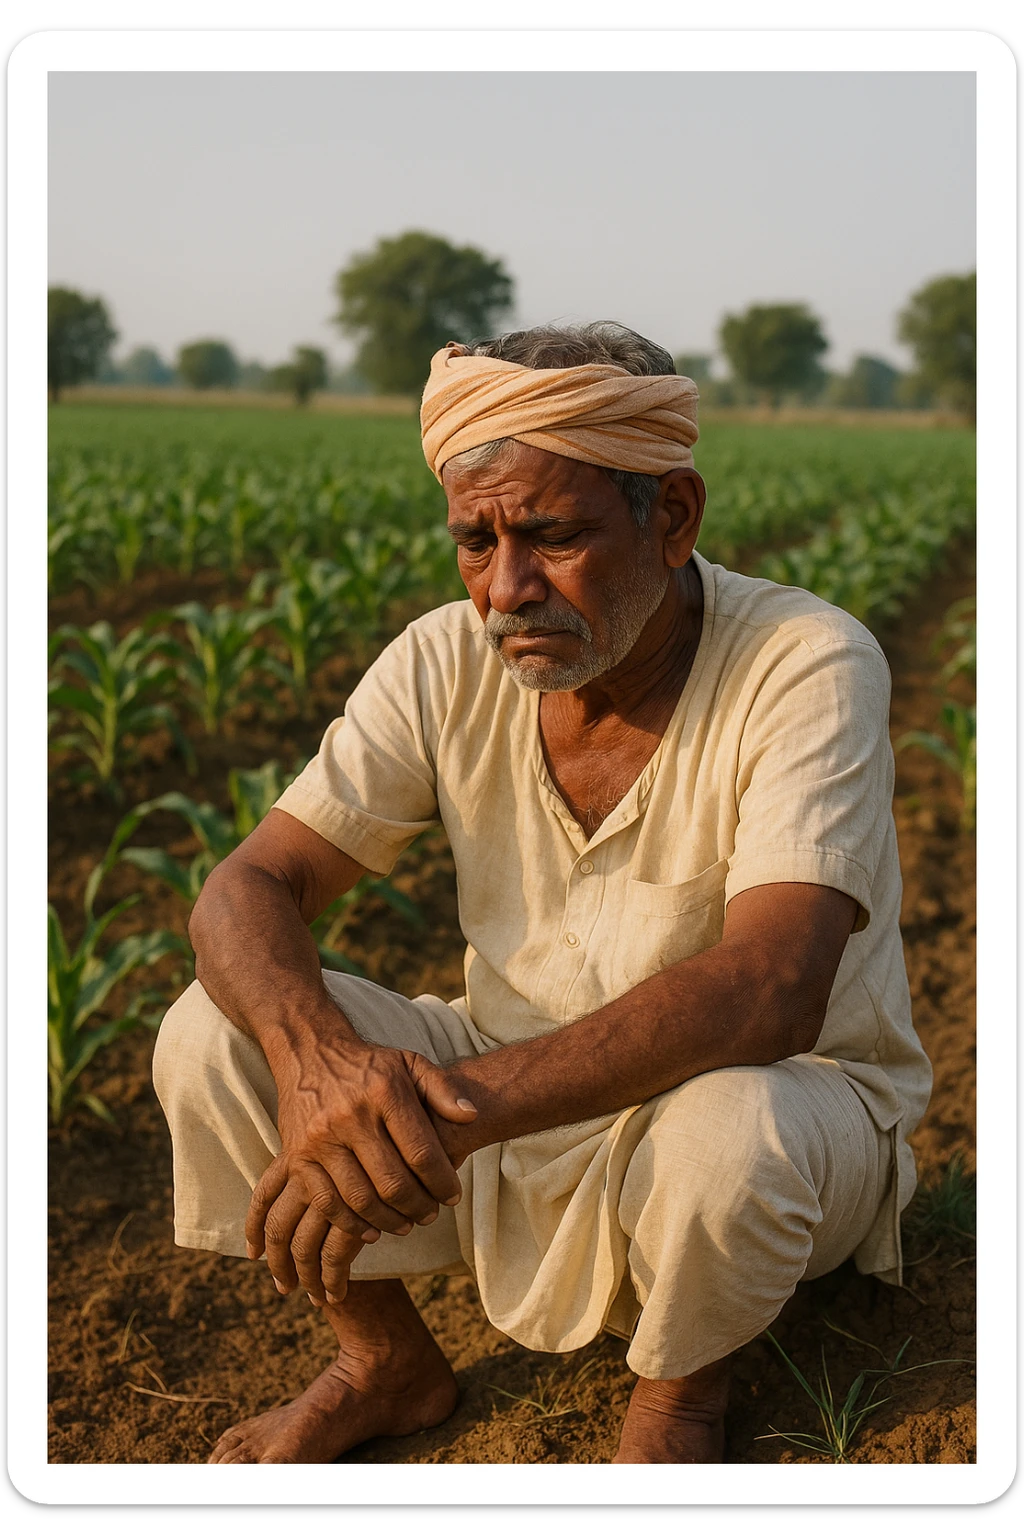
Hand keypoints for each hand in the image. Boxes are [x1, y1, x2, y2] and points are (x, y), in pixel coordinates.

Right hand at [245, 1037, 477, 1302]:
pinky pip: (327, 1202)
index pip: (421, 1152)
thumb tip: (471, 1116)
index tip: (453, 1196)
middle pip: (392, 1182)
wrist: (309, 1052)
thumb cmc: (368, 1065)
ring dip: (389, 1220)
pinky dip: (351, 1223)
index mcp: (384, 1093)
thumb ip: (442, 1089)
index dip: (442, 1182)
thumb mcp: (409, 1063)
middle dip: (419, 1207)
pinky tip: (371, 1229)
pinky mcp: (296, 1157)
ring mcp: (320, 1139)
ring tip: (407, 1224)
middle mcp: (350, 1117)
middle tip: (431, 1215)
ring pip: (360, 1198)